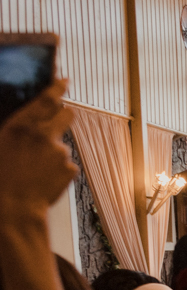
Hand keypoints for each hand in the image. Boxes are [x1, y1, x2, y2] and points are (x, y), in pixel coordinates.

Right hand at [0, 80, 76, 212]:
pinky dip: (57, 170)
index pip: (46, 99)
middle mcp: (44, 135)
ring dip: (53, 152)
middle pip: (67, 115)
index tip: (65, 81)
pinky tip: (42, 180)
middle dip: (65, 115)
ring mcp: (60, 152)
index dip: (58, 87)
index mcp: (21, 126)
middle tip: (59, 119)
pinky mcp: (70, 169)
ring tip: (34, 169)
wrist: (13, 208)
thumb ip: (16, 130)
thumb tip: (25, 126)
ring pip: (61, 146)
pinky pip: (65, 165)